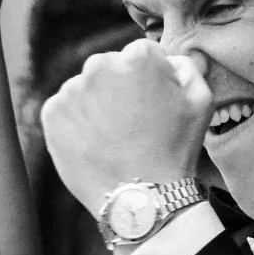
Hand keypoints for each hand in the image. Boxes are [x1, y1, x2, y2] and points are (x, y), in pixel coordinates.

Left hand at [40, 38, 212, 217]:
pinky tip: (93, 143)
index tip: (151, 106)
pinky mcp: (52, 114)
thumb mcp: (201, 101)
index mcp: (137, 57)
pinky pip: (64, 109)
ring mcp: (72, 90)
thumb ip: (186, 66)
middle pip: (109, 68)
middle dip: (118, 88)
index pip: (140, 56)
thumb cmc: (175, 150)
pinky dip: (75, 122)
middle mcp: (100, 66)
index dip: (149, 81)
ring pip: (85, 89)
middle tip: (130, 124)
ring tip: (111, 138)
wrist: (139, 198)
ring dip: (95, 104)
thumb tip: (167, 57)